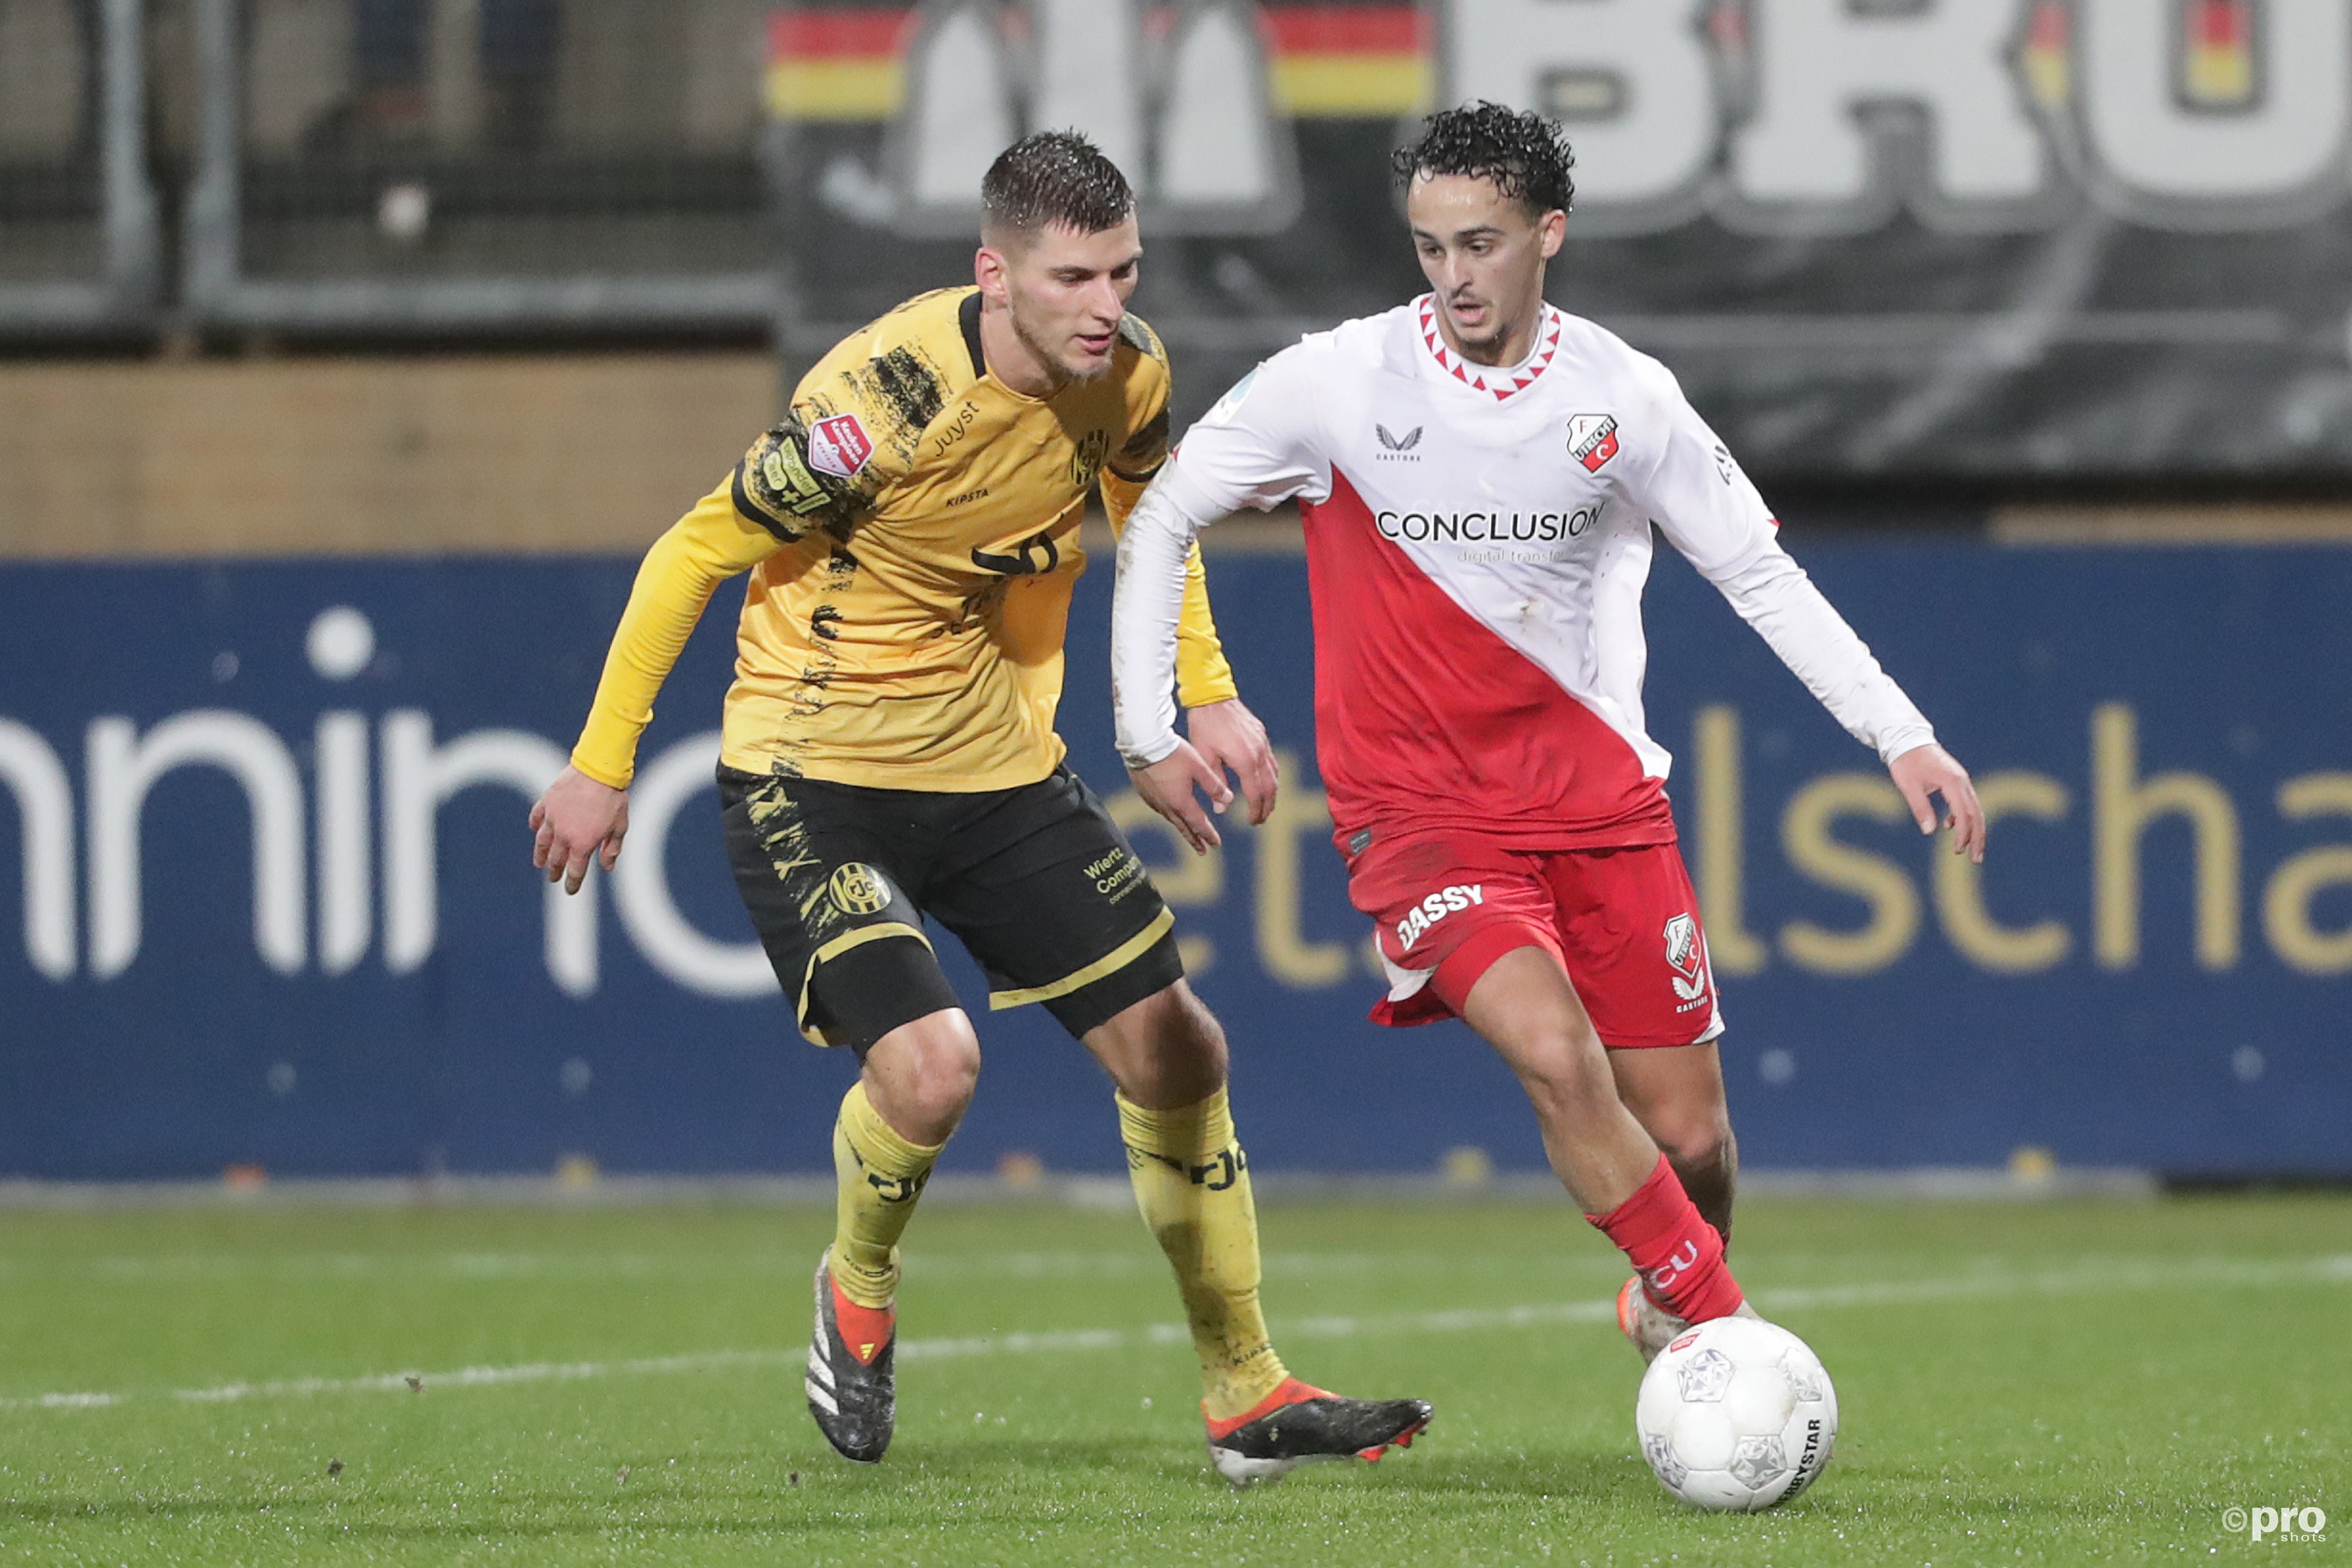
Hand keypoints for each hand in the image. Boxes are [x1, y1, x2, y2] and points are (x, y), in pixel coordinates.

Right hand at [530, 765, 628, 893]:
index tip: (570, 890)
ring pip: (542, 842)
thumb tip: (607, 867)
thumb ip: (612, 849)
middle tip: (553, 877)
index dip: (573, 883)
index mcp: (583, 844)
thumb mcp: (619, 827)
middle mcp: (564, 835)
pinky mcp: (547, 802)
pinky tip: (535, 829)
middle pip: (556, 859)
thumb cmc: (613, 799)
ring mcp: (553, 818)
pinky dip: (535, 825)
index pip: (575, 871)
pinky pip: (537, 817)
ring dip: (540, 854)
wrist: (598, 771)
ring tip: (539, 862)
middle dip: (555, 871)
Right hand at [1130, 740, 1234, 853]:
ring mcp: (1153, 800)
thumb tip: (1229, 800)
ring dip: (1182, 827)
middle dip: (1194, 839)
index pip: (1198, 824)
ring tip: (1188, 832)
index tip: (1216, 844)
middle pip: (1183, 827)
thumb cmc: (1172, 752)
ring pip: (1171, 819)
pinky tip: (1170, 810)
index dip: (1208, 835)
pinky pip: (1159, 808)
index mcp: (1181, 802)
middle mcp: (1166, 806)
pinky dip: (1169, 814)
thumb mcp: (1199, 767)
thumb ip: (1214, 785)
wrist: (1142, 742)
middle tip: (1202, 850)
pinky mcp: (1144, 792)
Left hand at [1182, 698, 1279, 826]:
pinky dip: (1271, 775)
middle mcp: (1259, 753)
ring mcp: (1263, 743)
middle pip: (1270, 787)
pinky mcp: (1262, 735)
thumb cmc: (1204, 727)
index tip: (1252, 822)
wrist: (1211, 696)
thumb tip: (1222, 809)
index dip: (1256, 811)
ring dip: (1272, 792)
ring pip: (1274, 774)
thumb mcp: (1204, 757)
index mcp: (1245, 761)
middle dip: (1268, 806)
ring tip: (1266, 805)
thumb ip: (1215, 784)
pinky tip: (1266, 781)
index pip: (1256, 794)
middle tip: (1262, 819)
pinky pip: (1271, 760)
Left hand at [1890, 743, 1984, 863]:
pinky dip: (1963, 817)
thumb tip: (1929, 831)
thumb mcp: (1909, 786)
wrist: (1907, 739)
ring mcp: (1962, 780)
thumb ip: (1920, 808)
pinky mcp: (1957, 780)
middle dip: (1977, 837)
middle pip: (1976, 813)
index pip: (1964, 814)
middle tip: (1975, 859)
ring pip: (1975, 809)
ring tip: (1971, 850)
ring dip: (1974, 830)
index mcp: (1952, 782)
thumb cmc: (1906, 762)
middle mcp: (1962, 781)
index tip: (1957, 850)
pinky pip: (1966, 802)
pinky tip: (1950, 826)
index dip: (1963, 834)